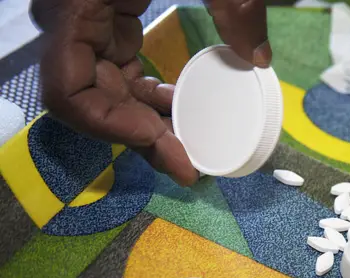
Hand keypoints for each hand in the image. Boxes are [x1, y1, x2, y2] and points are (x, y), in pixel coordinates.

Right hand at [31, 0, 269, 186]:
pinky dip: (148, 98)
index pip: (68, 89)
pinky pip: (119, 72)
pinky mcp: (110, 22)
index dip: (109, 128)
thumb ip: (236, 3)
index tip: (163, 147)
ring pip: (103, 91)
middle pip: (88, 99)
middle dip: (136, 136)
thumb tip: (257, 59)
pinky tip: (177, 111)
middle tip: (186, 164)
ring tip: (188, 146)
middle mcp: (76, 18)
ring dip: (144, 122)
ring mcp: (91, 22)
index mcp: (82, 3)